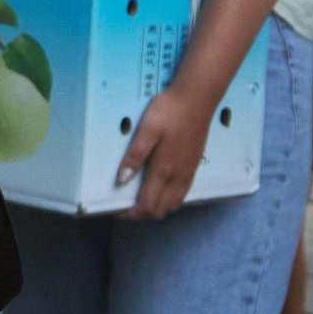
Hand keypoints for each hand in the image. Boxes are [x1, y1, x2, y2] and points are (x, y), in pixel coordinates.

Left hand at [117, 86, 215, 219]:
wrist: (197, 99)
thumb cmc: (169, 112)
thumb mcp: (146, 131)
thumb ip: (134, 156)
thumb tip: (122, 180)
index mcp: (163, 171)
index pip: (147, 206)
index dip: (130, 214)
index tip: (115, 210)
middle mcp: (177, 177)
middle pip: (159, 210)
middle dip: (141, 214)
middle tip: (124, 206)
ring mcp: (188, 173)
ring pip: (172, 204)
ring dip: (155, 208)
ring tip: (139, 199)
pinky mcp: (194, 166)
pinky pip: (182, 194)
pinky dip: (168, 200)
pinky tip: (160, 190)